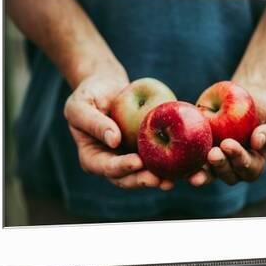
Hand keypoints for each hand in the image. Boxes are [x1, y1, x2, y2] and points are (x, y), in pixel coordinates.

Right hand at [64, 73, 173, 189]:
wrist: (107, 85)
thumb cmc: (89, 93)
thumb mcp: (81, 105)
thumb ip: (93, 122)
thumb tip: (113, 141)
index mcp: (92, 157)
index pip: (106, 167)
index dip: (121, 167)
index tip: (137, 162)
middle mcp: (111, 163)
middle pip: (126, 178)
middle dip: (142, 180)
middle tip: (159, 179)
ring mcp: (128, 158)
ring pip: (144, 174)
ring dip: (158, 179)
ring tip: (173, 179)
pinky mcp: (145, 151)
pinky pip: (157, 159)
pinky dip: (170, 164)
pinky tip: (184, 165)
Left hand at [188, 84, 265, 185]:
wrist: (245, 96)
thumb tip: (258, 143)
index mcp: (255, 162)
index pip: (249, 168)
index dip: (239, 159)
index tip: (228, 144)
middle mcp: (234, 166)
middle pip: (228, 175)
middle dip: (220, 166)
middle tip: (213, 153)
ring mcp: (216, 160)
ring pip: (209, 174)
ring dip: (202, 173)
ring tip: (194, 169)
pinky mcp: (200, 151)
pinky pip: (192, 163)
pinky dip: (184, 166)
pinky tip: (177, 164)